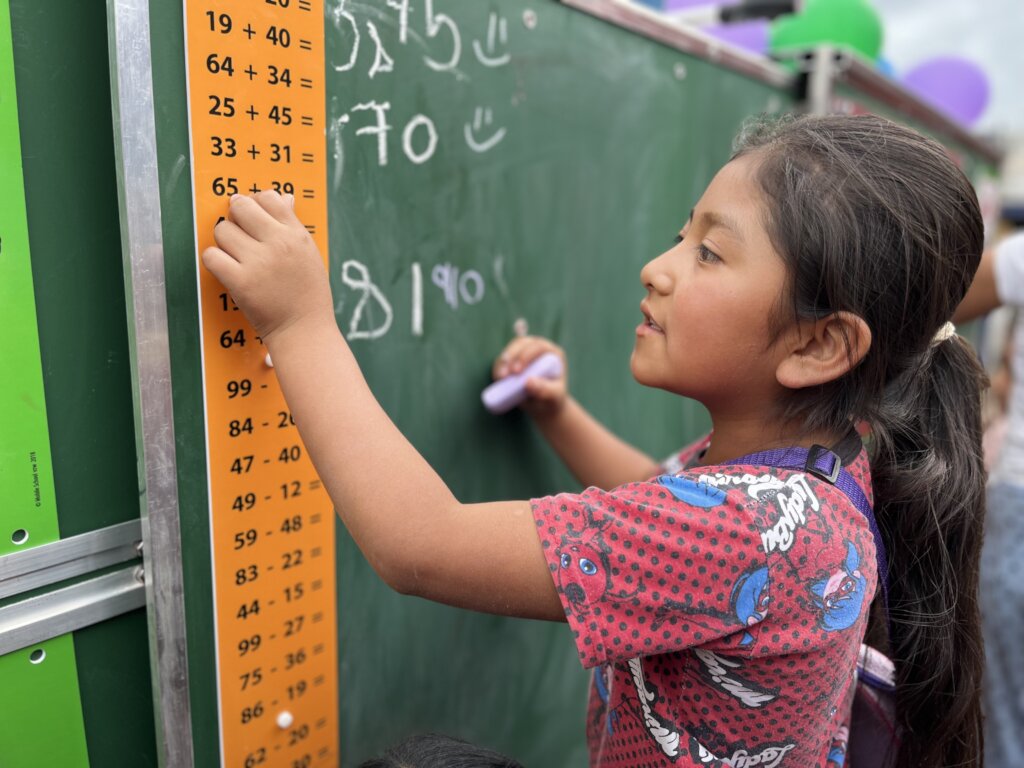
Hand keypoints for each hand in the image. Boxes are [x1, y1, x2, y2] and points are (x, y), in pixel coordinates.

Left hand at [202, 192, 333, 342]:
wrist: (304, 330)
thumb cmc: (307, 294)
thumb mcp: (309, 254)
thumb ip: (292, 225)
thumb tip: (284, 197)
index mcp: (297, 235)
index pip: (268, 197)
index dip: (256, 204)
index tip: (254, 217)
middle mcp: (278, 244)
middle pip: (240, 207)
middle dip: (236, 217)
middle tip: (241, 235)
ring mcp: (258, 262)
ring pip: (222, 230)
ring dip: (225, 241)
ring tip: (237, 256)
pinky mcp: (240, 281)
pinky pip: (212, 256)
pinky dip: (215, 261)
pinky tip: (228, 269)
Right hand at [492, 336, 567, 416]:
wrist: (544, 405)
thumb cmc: (553, 399)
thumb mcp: (554, 396)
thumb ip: (545, 389)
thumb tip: (528, 381)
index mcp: (553, 353)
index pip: (538, 347)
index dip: (525, 356)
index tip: (516, 371)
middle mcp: (538, 348)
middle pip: (521, 344)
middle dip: (511, 357)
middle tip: (504, 375)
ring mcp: (525, 353)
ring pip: (510, 350)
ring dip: (503, 362)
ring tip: (500, 378)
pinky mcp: (513, 361)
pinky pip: (503, 359)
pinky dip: (498, 367)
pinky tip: (497, 377)